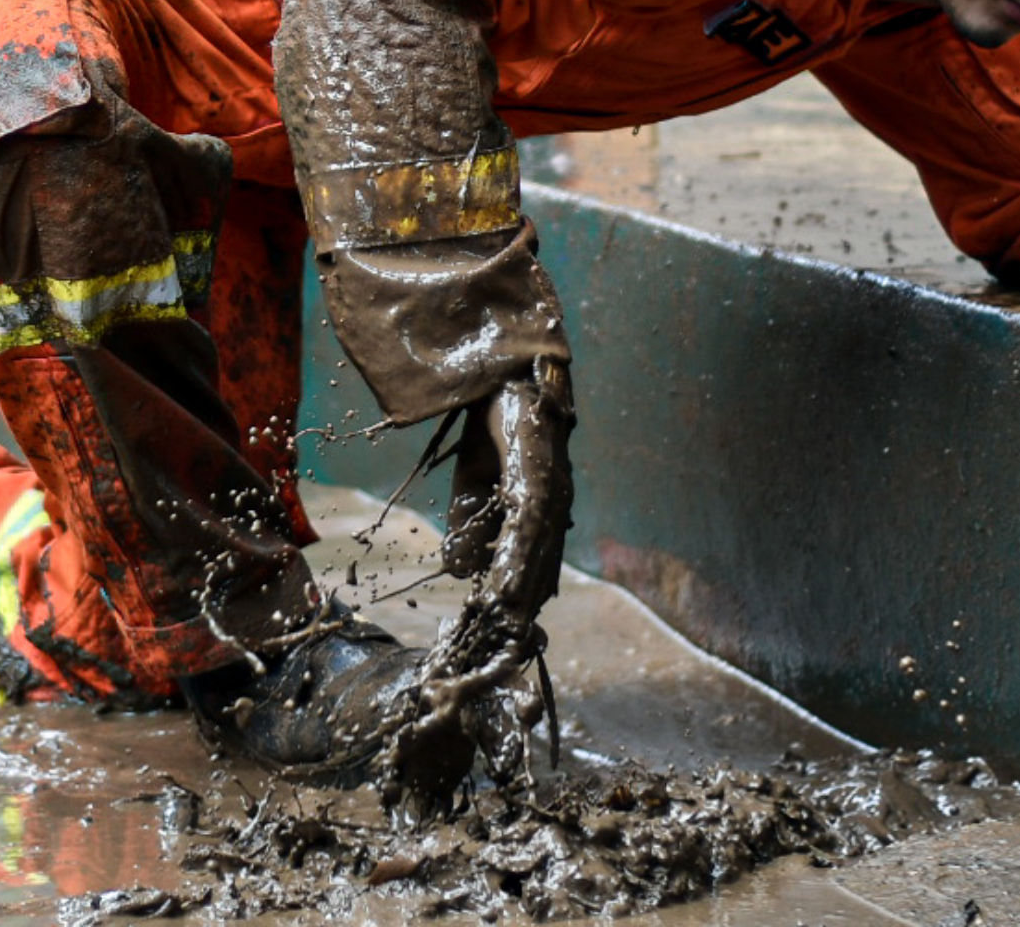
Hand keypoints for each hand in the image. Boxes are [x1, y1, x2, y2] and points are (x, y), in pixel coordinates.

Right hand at [423, 362, 573, 686]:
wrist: (496, 352)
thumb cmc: (490, 412)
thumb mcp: (472, 478)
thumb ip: (471, 523)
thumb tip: (464, 573)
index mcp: (539, 510)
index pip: (529, 573)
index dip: (517, 616)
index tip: (502, 656)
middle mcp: (554, 503)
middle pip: (539, 574)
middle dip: (522, 622)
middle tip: (503, 666)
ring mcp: (551, 486)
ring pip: (537, 556)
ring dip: (520, 602)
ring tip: (502, 641)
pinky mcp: (539, 467)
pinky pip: (528, 522)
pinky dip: (517, 558)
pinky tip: (504, 589)